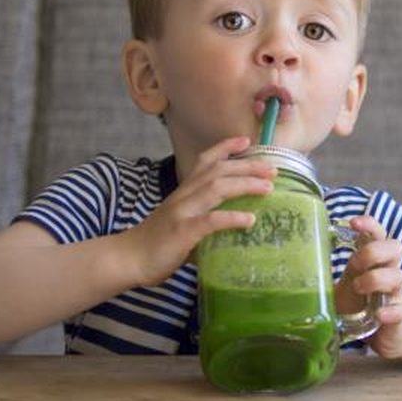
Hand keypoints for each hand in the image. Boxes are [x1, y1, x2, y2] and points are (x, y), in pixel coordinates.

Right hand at [127, 136, 276, 285]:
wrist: (128, 259)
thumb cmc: (158, 243)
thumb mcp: (183, 222)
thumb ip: (206, 219)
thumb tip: (234, 225)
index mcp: (184, 191)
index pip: (205, 161)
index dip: (225, 148)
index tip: (247, 141)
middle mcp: (184, 196)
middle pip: (218, 171)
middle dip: (247, 166)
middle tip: (273, 168)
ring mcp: (183, 212)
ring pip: (216, 188)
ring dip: (245, 184)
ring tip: (268, 187)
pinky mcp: (182, 232)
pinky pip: (210, 221)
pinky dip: (231, 218)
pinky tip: (249, 220)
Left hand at [334, 215, 401, 358]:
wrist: (386, 334)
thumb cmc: (360, 306)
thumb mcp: (340, 289)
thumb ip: (321, 280)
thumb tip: (287, 273)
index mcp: (372, 263)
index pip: (377, 234)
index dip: (369, 225)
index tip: (353, 223)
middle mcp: (387, 273)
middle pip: (394, 248)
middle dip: (373, 251)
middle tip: (354, 264)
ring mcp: (394, 295)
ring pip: (398, 276)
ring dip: (377, 278)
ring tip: (358, 287)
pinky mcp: (398, 318)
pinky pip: (401, 311)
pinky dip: (391, 311)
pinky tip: (379, 315)